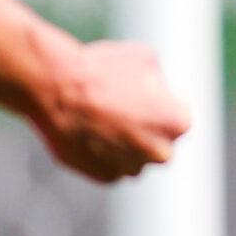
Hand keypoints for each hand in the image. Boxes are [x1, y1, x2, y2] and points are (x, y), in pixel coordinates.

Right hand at [30, 38, 191, 180]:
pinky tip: (86, 132)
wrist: (57, 91)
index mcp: (178, 123)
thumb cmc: (102, 70)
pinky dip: (100, 153)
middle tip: (119, 108)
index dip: (156, 102)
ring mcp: (132, 167)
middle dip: (144, 128)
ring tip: (99, 118)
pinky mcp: (105, 177)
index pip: (176, 115)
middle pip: (157, 141)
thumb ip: (157, 81)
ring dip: (123, 143)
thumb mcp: (143, 58)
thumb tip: (155, 89)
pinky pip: (109, 165)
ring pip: (133, 156)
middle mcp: (161, 152)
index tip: (137, 94)